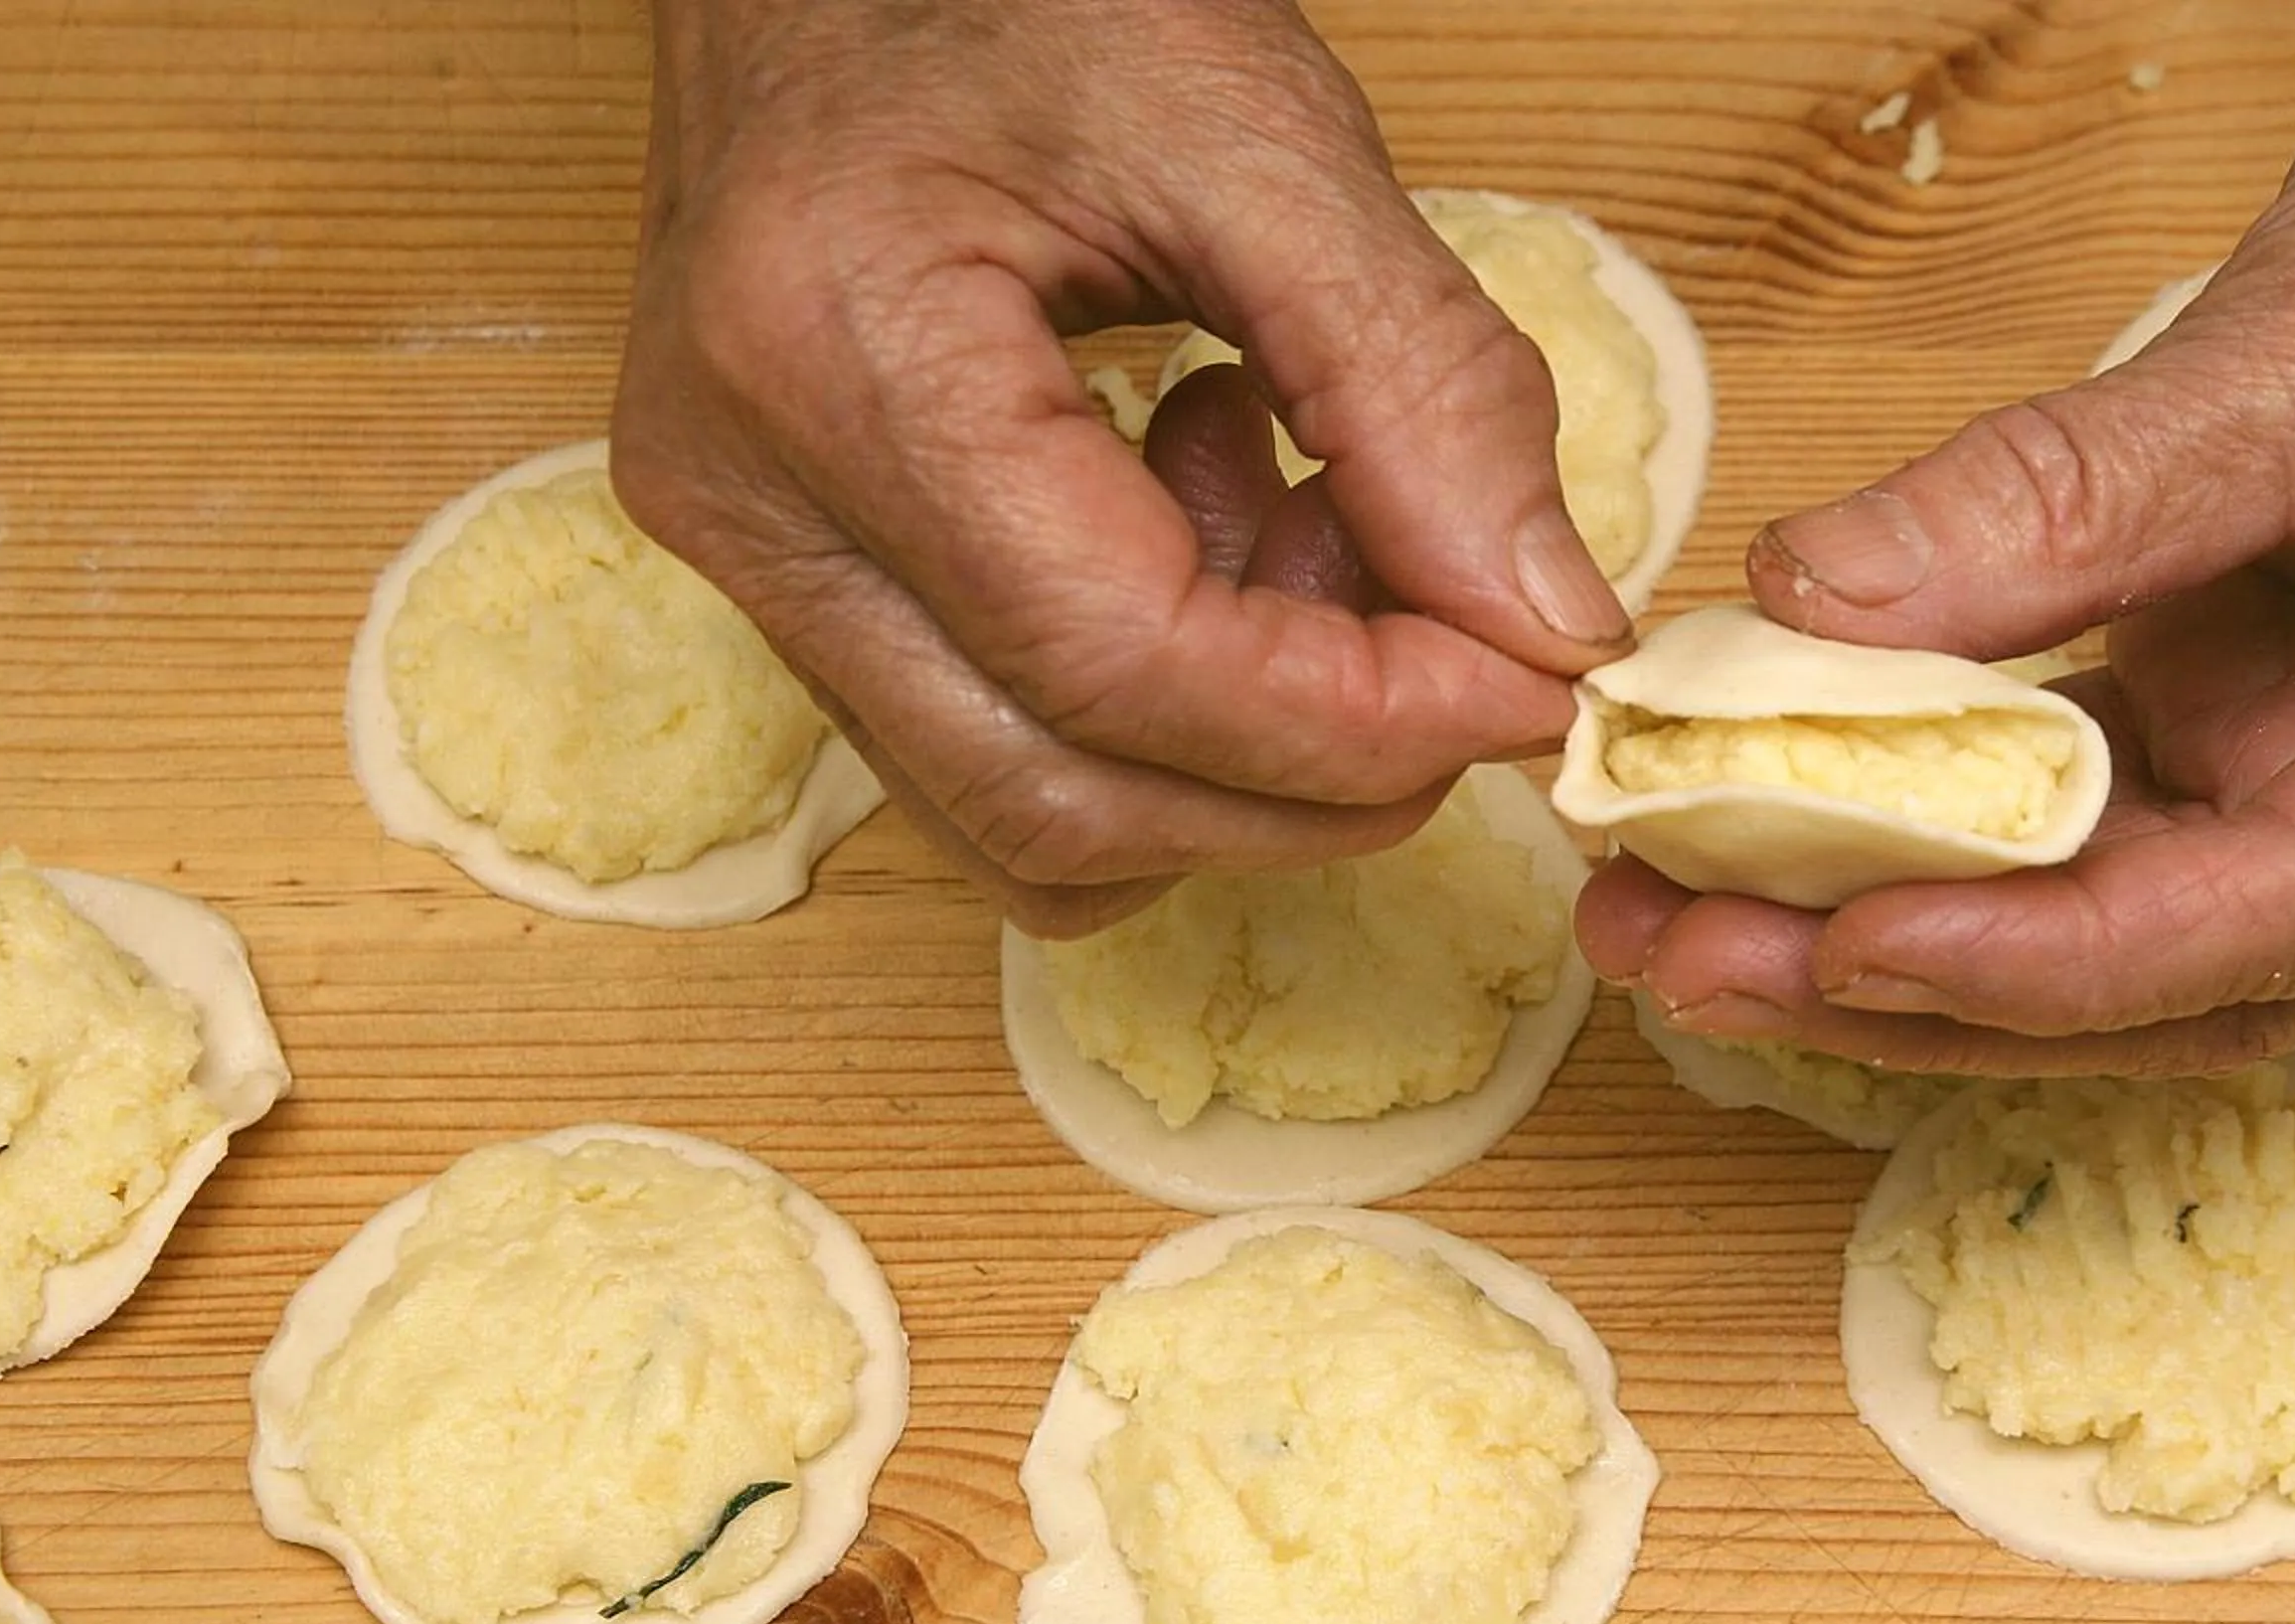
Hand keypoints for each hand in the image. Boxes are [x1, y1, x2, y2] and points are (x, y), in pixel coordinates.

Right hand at [613, 0, 1631, 935]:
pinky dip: (1154, 727)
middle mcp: (749, 500)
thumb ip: (1420, 379)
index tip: (1528, 682)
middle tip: (1449, 623)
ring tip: (1305, 523)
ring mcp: (750, 565)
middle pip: (1066, 801)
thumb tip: (1545, 630)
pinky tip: (1206, 538)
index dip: (1358, 719)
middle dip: (1312, 772)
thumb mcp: (1255, 128)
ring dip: (1235, 755)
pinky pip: (992, 764)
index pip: (1124, 665)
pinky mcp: (786, 590)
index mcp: (836, 351)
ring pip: (1027, 825)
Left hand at [1579, 0, 2294, 1073]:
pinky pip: (2079, 811)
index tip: (1843, 947)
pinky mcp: (2259, 724)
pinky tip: (1772, 818)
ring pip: (2106, 930)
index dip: (2048, 961)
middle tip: (1692, 958)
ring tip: (1677, 920)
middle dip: (1920, 992)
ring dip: (1892, 934)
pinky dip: (1930, 822)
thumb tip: (1828, 603)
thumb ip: (2085, 495)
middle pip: (2168, 981)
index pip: (2280, 927)